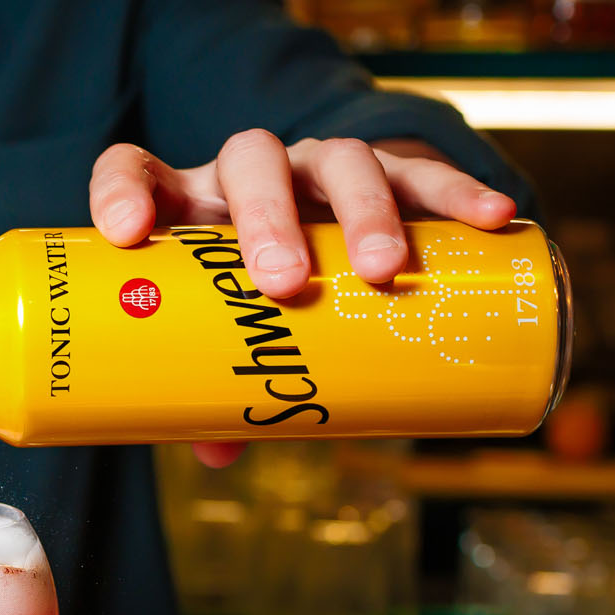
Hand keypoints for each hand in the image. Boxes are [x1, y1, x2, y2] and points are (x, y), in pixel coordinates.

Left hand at [88, 132, 515, 467]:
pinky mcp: (387, 173)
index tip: (126, 232)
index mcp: (189, 205)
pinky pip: (421, 171)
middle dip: (266, 219)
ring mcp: (318, 169)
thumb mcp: (228, 346)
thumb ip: (214, 397)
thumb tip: (217, 453)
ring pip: (339, 161)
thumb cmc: (252, 310)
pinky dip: (456, 193)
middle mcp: (250, 173)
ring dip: (363, 211)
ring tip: (384, 270)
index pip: (136, 171)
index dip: (123, 191)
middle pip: (252, 161)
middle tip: (283, 283)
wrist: (321, 251)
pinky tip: (492, 219)